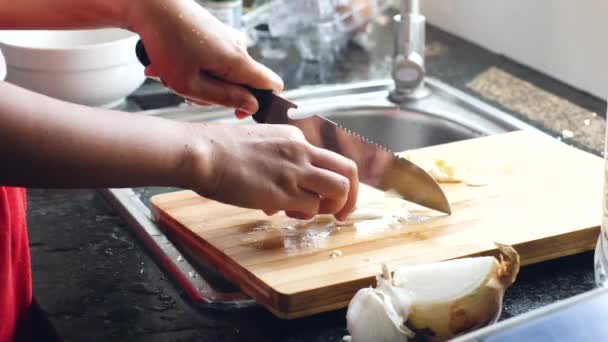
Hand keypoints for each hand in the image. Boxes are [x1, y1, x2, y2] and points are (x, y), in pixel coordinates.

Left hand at [128, 0, 282, 114]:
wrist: (150, 5)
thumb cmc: (166, 41)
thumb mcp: (191, 83)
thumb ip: (225, 98)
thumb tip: (252, 106)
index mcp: (237, 60)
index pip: (271, 85)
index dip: (260, 104)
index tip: (238, 112)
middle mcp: (238, 46)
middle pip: (240, 84)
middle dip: (215, 93)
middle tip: (187, 90)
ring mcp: (226, 38)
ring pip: (221, 73)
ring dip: (197, 80)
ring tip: (172, 73)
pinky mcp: (214, 34)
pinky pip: (210, 61)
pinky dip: (191, 67)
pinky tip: (170, 63)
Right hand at [187, 123, 358, 219]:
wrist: (203, 153)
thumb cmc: (218, 152)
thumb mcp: (256, 149)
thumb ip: (274, 169)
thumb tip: (278, 203)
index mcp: (294, 137)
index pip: (327, 158)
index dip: (328, 180)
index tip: (323, 194)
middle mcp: (301, 151)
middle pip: (348, 170)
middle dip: (352, 194)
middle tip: (341, 212)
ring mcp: (295, 171)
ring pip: (340, 188)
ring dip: (336, 206)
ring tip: (320, 216)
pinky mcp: (285, 192)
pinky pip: (313, 207)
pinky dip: (307, 215)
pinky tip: (290, 215)